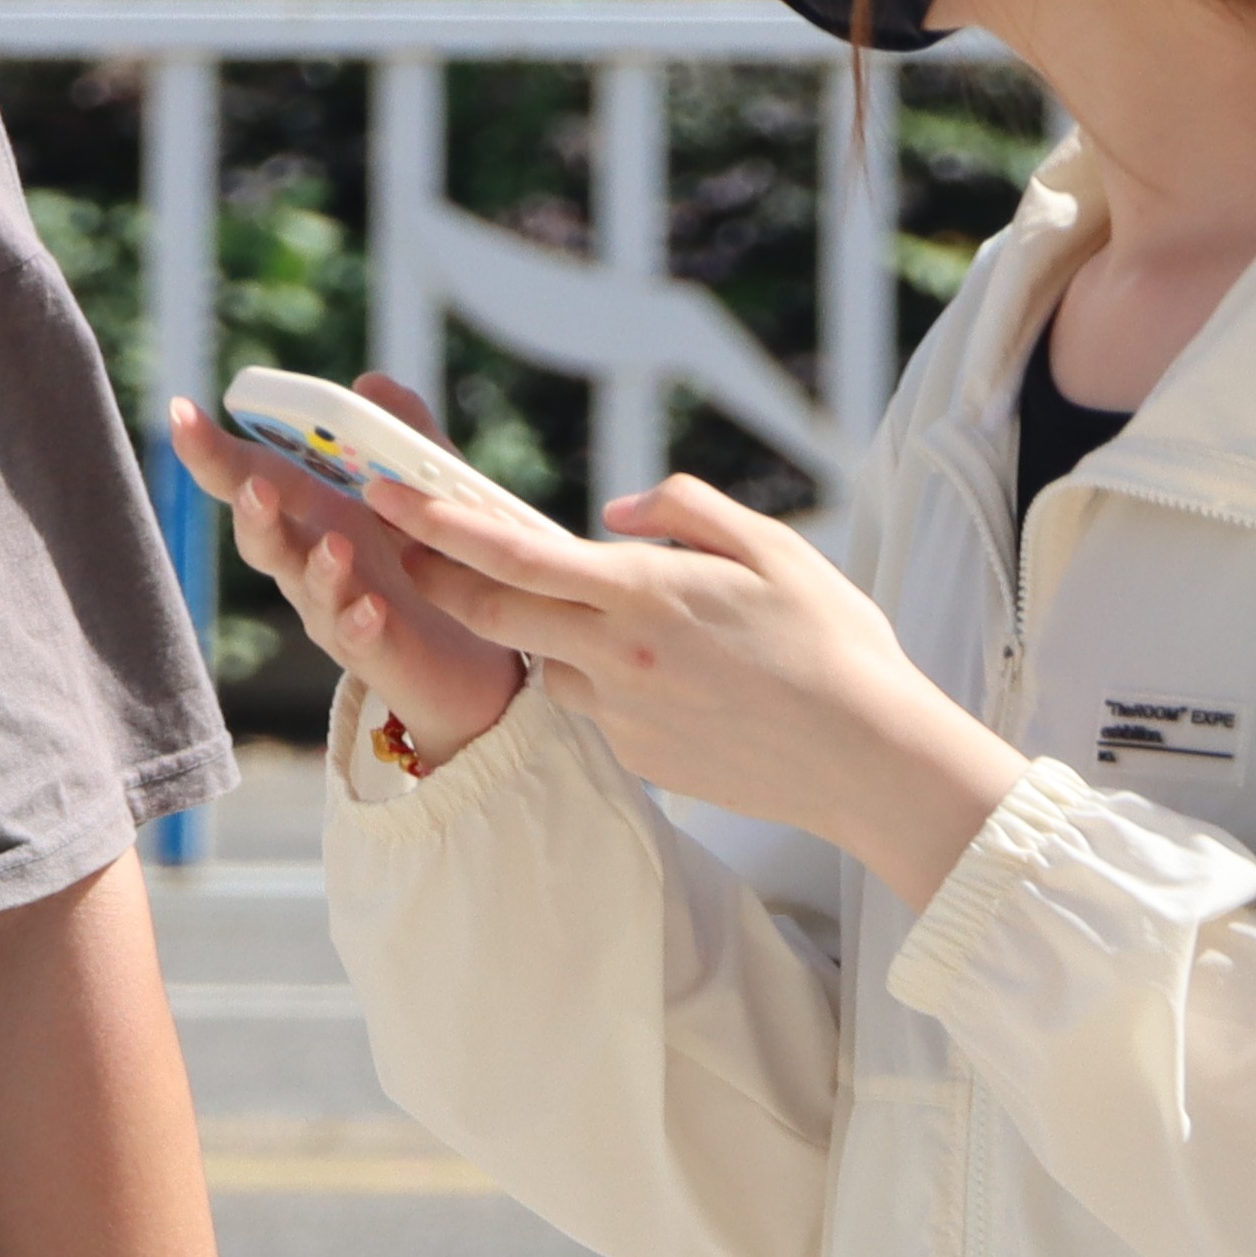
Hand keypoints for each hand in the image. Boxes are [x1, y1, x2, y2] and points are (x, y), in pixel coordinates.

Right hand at [159, 382, 525, 762]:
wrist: (470, 650)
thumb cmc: (428, 559)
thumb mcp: (424, 487)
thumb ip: (402, 436)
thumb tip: (369, 382)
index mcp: (310, 512)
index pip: (248, 476)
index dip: (211, 450)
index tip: (180, 412)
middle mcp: (305, 561)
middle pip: (264, 539)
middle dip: (254, 513)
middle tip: (256, 489)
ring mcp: (332, 608)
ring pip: (308, 590)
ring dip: (317, 567)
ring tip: (336, 547)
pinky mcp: (372, 649)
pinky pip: (357, 638)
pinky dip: (359, 622)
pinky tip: (372, 608)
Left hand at [377, 473, 1028, 911]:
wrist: (873, 763)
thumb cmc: (835, 646)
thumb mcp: (773, 548)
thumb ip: (684, 511)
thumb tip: (611, 511)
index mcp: (642, 594)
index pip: (510, 553)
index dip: (434, 523)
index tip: (382, 493)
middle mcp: (615, 656)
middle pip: (491, 611)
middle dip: (437, 575)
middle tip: (408, 541)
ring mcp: (621, 714)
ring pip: (547, 660)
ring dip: (552, 633)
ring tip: (644, 627)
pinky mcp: (636, 758)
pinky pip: (595, 705)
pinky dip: (606, 680)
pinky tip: (681, 680)